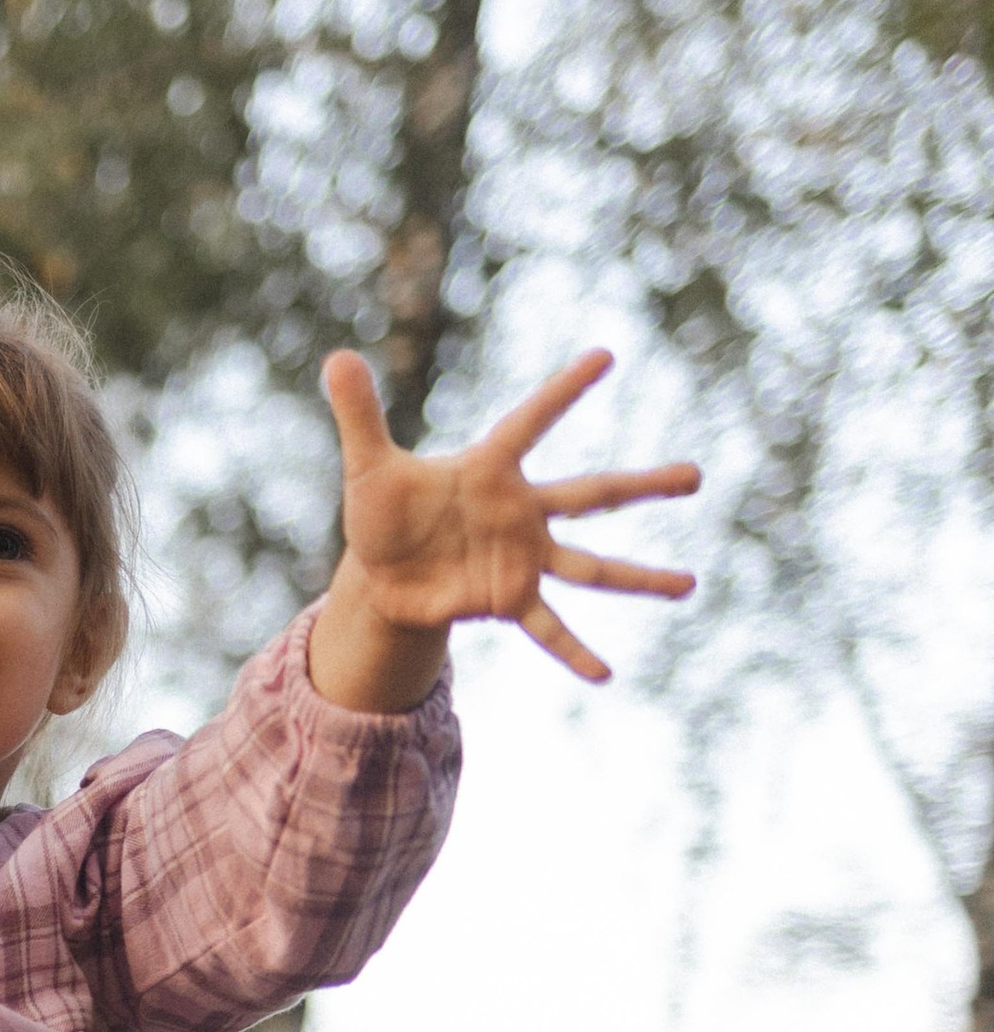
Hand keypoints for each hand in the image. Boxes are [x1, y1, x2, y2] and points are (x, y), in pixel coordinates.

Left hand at [325, 344, 697, 683]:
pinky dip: (574, 652)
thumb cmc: (383, 510)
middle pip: (592, 494)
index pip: (532, 421)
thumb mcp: (367, 465)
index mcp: (491, 468)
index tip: (606, 356)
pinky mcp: (508, 600)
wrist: (381, 572)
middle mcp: (521, 512)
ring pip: (590, 567)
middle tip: (696, 476)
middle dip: (644, 486)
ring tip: (689, 585)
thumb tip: (335, 357)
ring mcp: (523, 559)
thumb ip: (359, 413)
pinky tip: (606, 675)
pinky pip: (548, 628)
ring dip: (638, 578)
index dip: (564, 391)